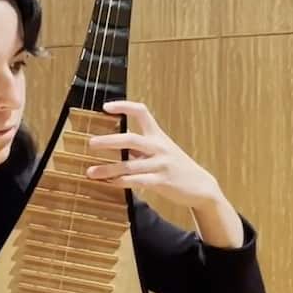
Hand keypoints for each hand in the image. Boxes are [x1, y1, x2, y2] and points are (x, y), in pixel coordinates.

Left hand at [84, 100, 221, 208]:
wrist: (201, 186)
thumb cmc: (176, 167)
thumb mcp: (162, 151)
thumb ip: (141, 147)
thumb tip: (116, 143)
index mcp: (158, 136)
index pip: (141, 112)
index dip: (123, 106)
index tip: (105, 107)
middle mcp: (159, 147)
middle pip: (130, 139)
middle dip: (109, 141)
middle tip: (91, 143)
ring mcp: (161, 164)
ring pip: (129, 165)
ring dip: (108, 169)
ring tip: (91, 172)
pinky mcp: (162, 182)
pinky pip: (137, 181)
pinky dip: (121, 182)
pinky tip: (110, 183)